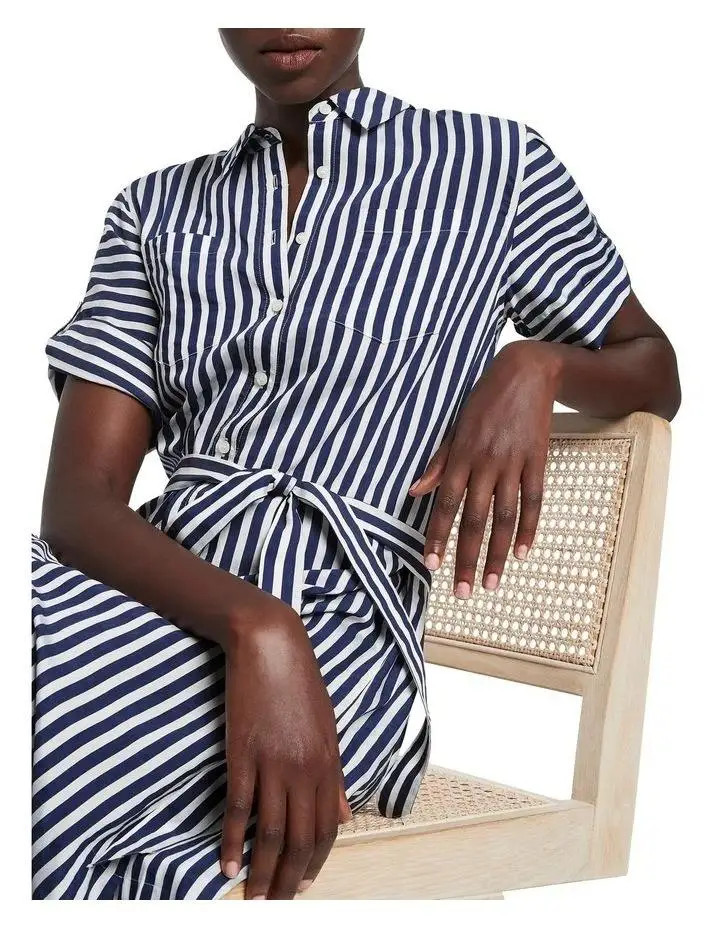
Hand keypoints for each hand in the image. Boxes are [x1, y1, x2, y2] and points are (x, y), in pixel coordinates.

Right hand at [220, 599, 351, 899]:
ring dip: (262, 871)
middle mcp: (305, 769)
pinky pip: (238, 808)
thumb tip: (344, 815)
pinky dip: (231, 840)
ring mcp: (273, 763)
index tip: (304, 887)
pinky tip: (226, 863)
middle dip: (289, 879)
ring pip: (271, 832)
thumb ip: (335, 774)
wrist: (271, 644)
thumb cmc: (300, 682)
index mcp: (329, 763)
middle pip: (300, 839)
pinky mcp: (243, 754)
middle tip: (277, 904)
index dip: (317, 862)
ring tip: (253, 898)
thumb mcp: (328, 727)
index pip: (327, 828)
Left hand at [409, 340, 561, 594]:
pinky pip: (534, 500)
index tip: (431, 565)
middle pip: (474, 519)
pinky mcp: (537, 460)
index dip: (438, 536)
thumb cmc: (483, 400)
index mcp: (461, 455)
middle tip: (461, 591)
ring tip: (490, 583)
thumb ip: (437, 461)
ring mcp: (513, 463)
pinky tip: (523, 552)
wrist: (525, 372)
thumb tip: (414, 490)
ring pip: (504, 516)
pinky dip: (529, 528)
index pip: (445, 504)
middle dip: (466, 557)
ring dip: (497, 553)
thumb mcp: (454, 426)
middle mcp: (485, 463)